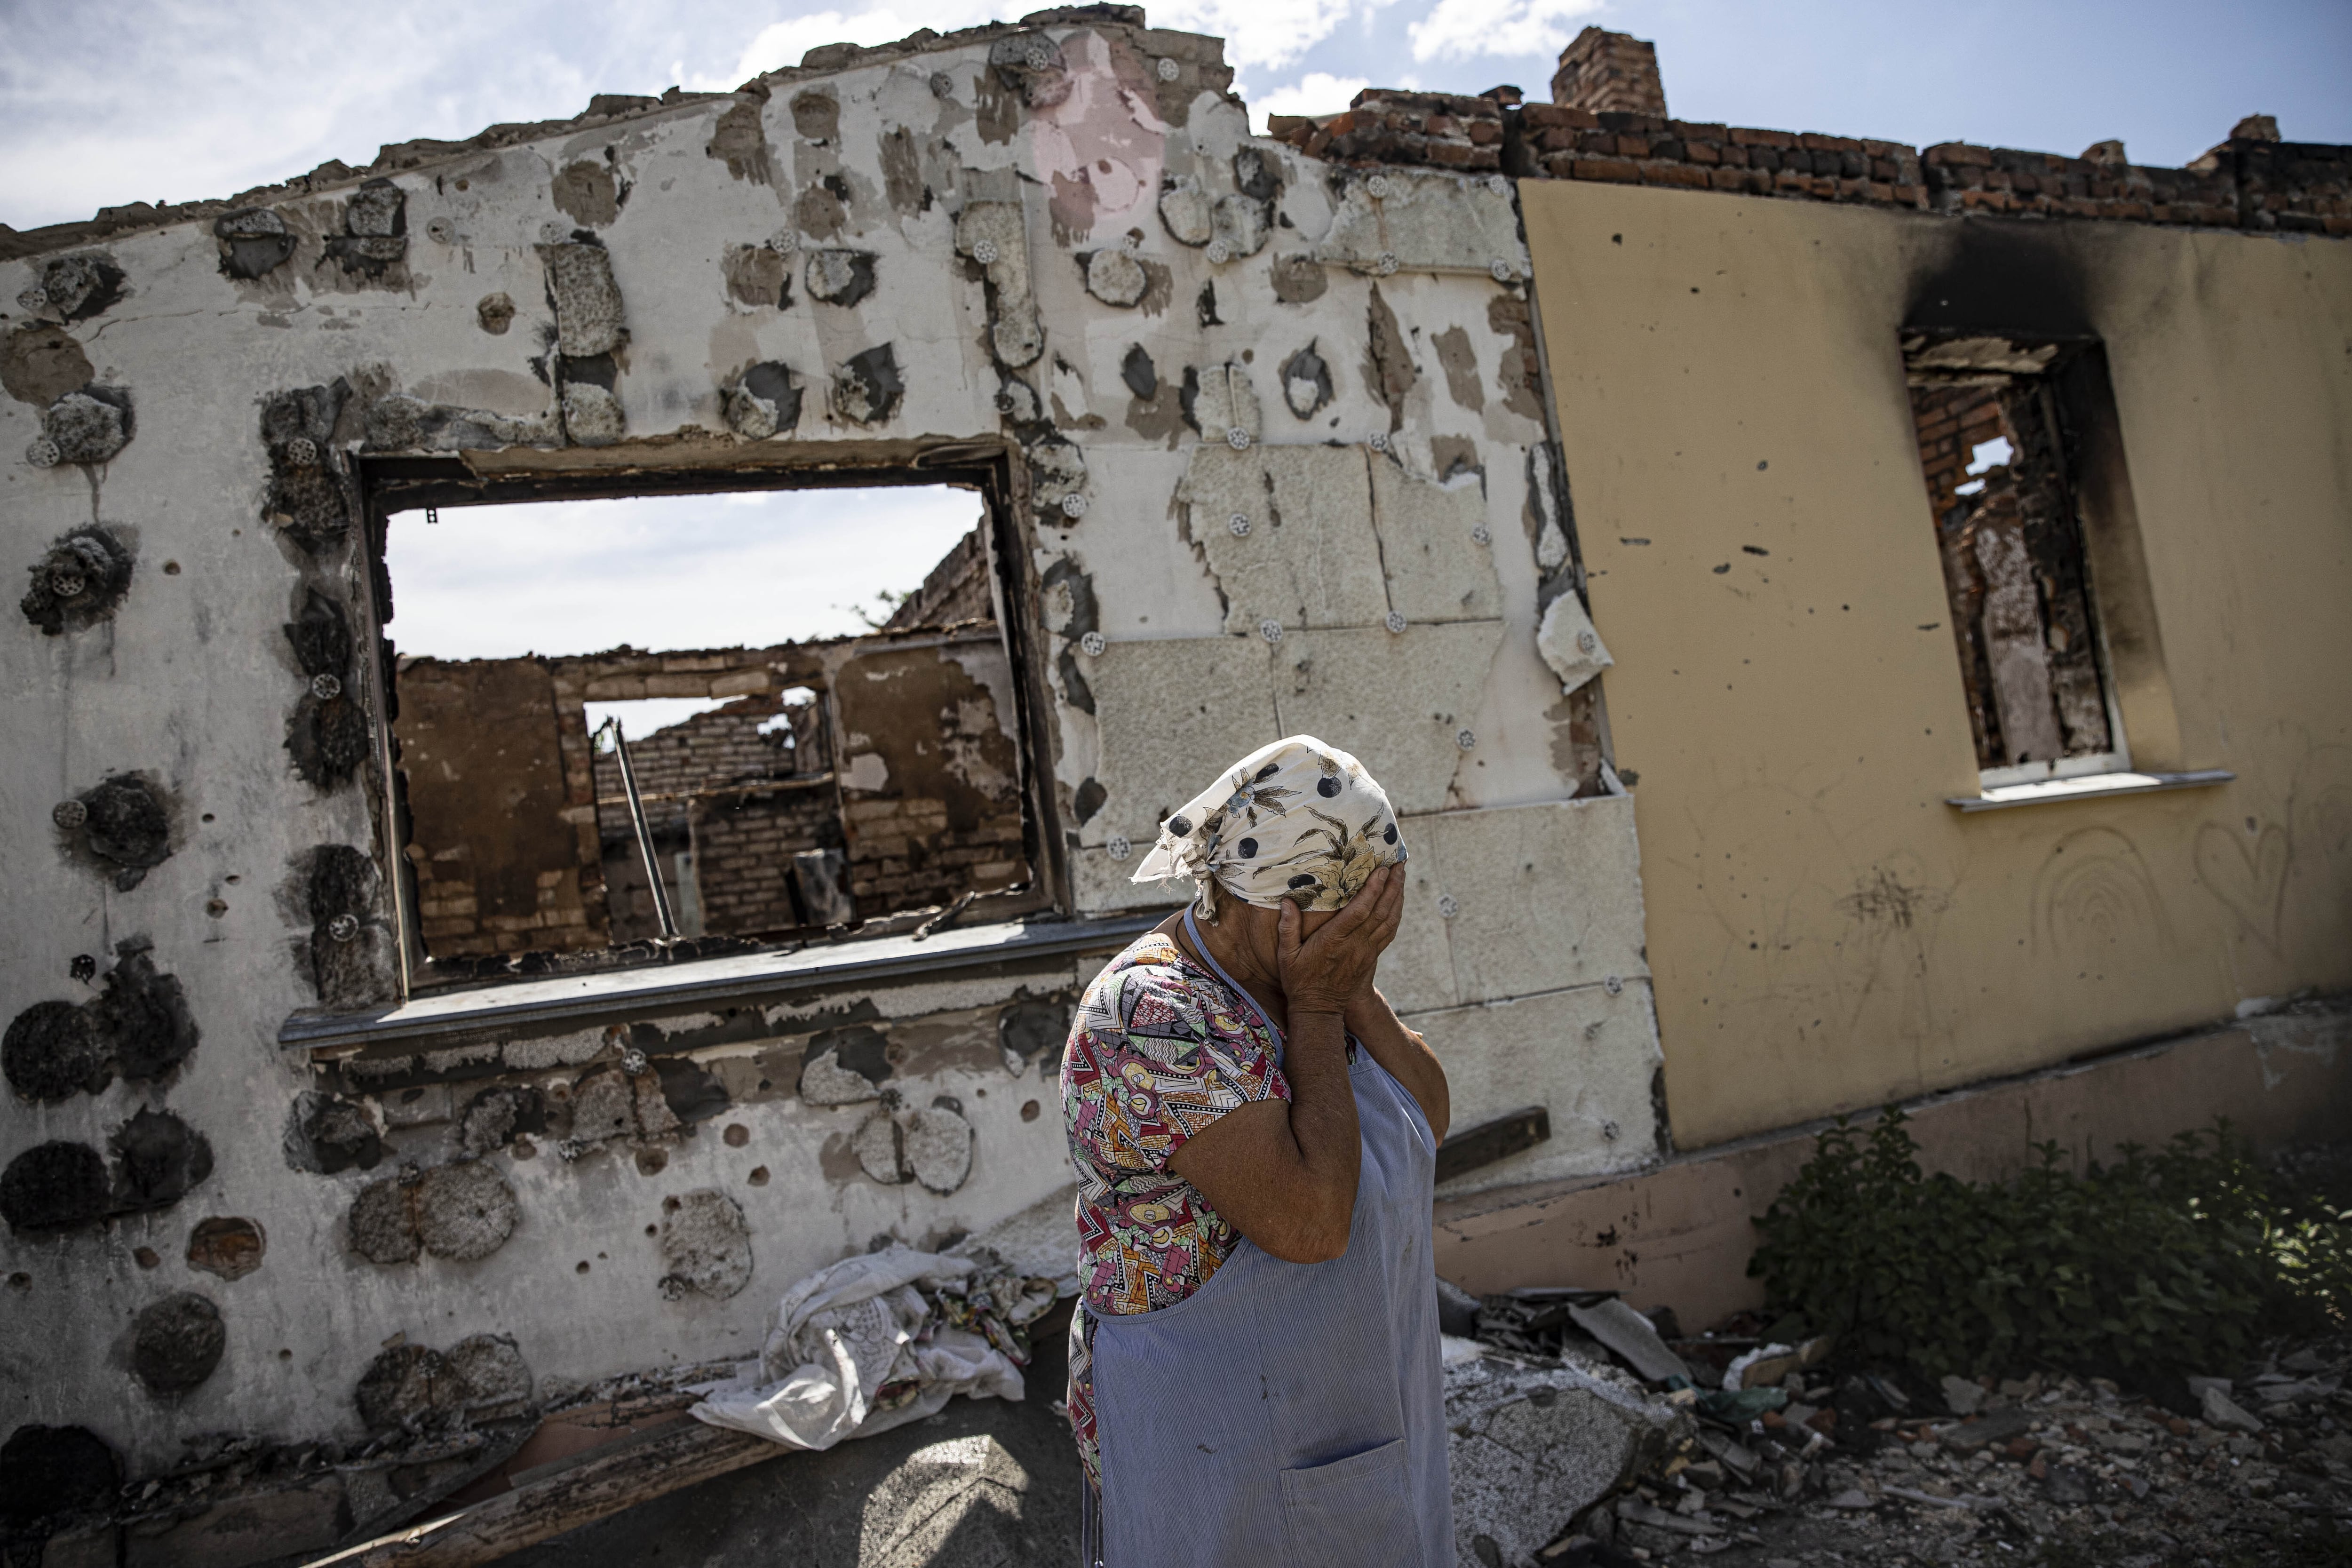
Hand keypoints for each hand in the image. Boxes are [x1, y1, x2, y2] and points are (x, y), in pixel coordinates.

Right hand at [1277, 865, 1403, 1015]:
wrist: (1319, 1010)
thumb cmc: (1299, 981)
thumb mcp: (1286, 956)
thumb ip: (1287, 927)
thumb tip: (1287, 901)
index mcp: (1334, 941)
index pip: (1359, 912)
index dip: (1373, 890)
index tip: (1381, 870)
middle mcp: (1355, 945)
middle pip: (1380, 912)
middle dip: (1392, 886)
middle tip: (1399, 863)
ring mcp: (1366, 952)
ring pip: (1389, 921)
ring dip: (1398, 897)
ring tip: (1401, 875)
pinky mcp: (1371, 957)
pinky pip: (1389, 932)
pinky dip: (1396, 914)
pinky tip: (1398, 900)